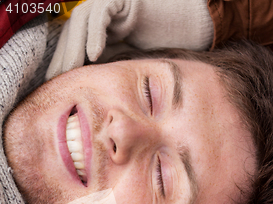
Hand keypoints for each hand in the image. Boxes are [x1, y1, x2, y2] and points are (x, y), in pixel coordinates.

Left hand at [46, 0, 212, 79]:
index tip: (58, 87)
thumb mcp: (134, 66)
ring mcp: (110, 7)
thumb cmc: (165, 48)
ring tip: (71, 69)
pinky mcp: (122, 0)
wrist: (190, 26)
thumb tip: (97, 99)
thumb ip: (114, 75)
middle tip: (56, 81)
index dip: (65, 65)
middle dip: (63, 57)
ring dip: (74, 47)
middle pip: (73, 34)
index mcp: (103, 34)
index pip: (75, 48)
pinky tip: (94, 54)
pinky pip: (102, 13)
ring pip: (81, 22)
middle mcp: (102, 20)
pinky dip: (96, 33)